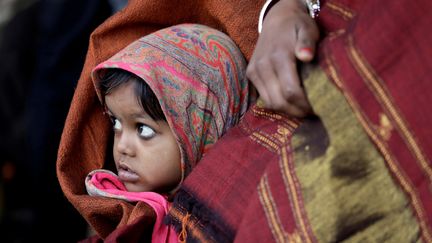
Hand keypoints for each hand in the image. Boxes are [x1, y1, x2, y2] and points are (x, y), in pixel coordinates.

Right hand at [246, 0, 318, 116]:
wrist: (276, 18)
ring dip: (287, 110)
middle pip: (279, 101)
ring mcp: (254, 71)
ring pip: (270, 103)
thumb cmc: (297, 26)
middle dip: (297, 111)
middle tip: (312, 113)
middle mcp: (263, 66)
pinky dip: (277, 103)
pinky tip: (290, 102)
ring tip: (302, 109)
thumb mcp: (307, 29)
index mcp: (278, 56)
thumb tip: (306, 56)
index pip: (291, 91)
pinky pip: (264, 97)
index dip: (304, 104)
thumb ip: (307, 43)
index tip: (318, 108)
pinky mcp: (250, 74)